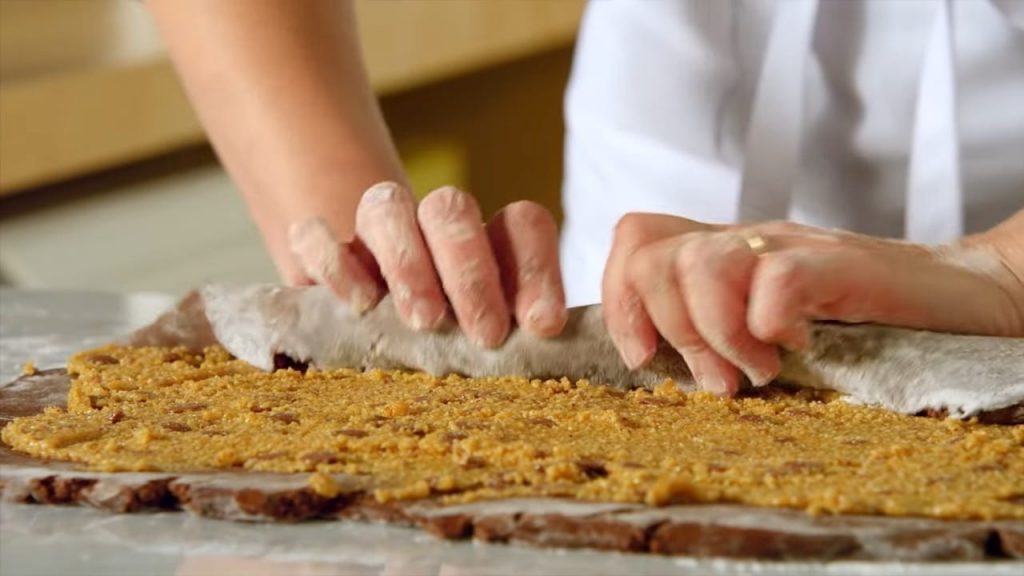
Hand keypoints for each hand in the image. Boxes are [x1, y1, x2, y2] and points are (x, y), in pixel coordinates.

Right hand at [288, 182, 567, 346]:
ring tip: (426, 322)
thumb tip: (548, 335)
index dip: (538, 269)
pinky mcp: (323, 254)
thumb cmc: (459, 354)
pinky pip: (315, 235)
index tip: (542, 325)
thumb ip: (525, 335)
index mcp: (493, 244)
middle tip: (485, 334)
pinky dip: (335, 262)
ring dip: (407, 261)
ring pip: (385, 207)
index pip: (522, 225)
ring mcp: (377, 235)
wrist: (380, 351)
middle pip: (450, 208)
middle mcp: (436, 228)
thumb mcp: (501, 347)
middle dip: (470, 269)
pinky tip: (359, 303)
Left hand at [602, 213, 1023, 395]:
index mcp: (725, 252)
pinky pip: (775, 278)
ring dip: (718, 334)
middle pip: (653, 258)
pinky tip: (796, 345)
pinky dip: (770, 323)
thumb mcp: (769, 322)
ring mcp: (793, 246)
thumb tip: (651, 359)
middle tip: (718, 379)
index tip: (642, 357)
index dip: (618, 300)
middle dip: (670, 332)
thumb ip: (714, 326)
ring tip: (759, 369)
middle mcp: (750, 239)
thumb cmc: (864, 319)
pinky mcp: (841, 264)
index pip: (635, 242)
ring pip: (702, 266)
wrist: (961, 293)